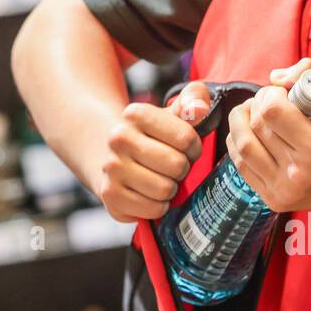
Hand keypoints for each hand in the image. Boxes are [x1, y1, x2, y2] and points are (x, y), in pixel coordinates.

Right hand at [97, 83, 210, 221]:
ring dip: (171, 189)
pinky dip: (158, 206)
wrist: (110, 157)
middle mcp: (118, 138)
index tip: (185, 148)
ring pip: (165, 190)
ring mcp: (111, 167)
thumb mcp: (173, 113)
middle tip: (173, 167)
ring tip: (162, 179)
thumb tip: (200, 110)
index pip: (186, 138)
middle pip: (177, 165)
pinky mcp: (110, 195)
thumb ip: (195, 100)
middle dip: (182, 169)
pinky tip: (150, 195)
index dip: (194, 148)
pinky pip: (153, 209)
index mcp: (136, 114)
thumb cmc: (153, 137)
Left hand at [226, 59, 310, 213]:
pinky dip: (239, 143)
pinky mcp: (273, 200)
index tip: (282, 93)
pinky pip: (242, 165)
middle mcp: (298, 174)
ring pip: (242, 146)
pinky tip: (252, 133)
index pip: (271, 112)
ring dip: (240, 122)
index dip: (270, 94)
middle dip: (256, 105)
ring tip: (253, 112)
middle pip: (256, 127)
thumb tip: (273, 78)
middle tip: (269, 101)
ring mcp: (283, 190)